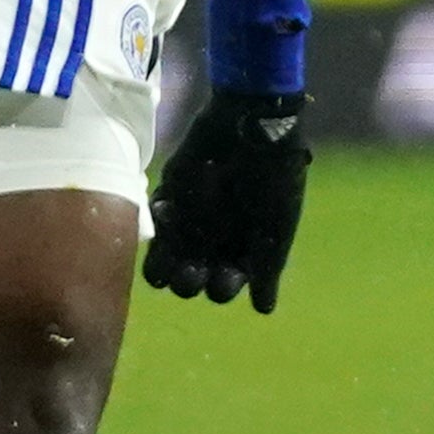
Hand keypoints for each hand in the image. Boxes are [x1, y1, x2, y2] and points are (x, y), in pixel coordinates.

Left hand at [143, 85, 313, 311]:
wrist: (255, 124)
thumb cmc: (275, 179)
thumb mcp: (278, 226)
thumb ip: (268, 268)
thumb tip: (264, 309)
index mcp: (240, 252)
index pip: (223, 287)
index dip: (222, 287)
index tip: (228, 272)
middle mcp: (211, 241)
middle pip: (189, 280)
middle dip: (188, 282)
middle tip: (193, 270)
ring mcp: (188, 220)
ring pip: (164, 259)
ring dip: (164, 265)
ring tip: (172, 254)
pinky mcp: (169, 196)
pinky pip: (155, 221)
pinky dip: (161, 222)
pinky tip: (172, 208)